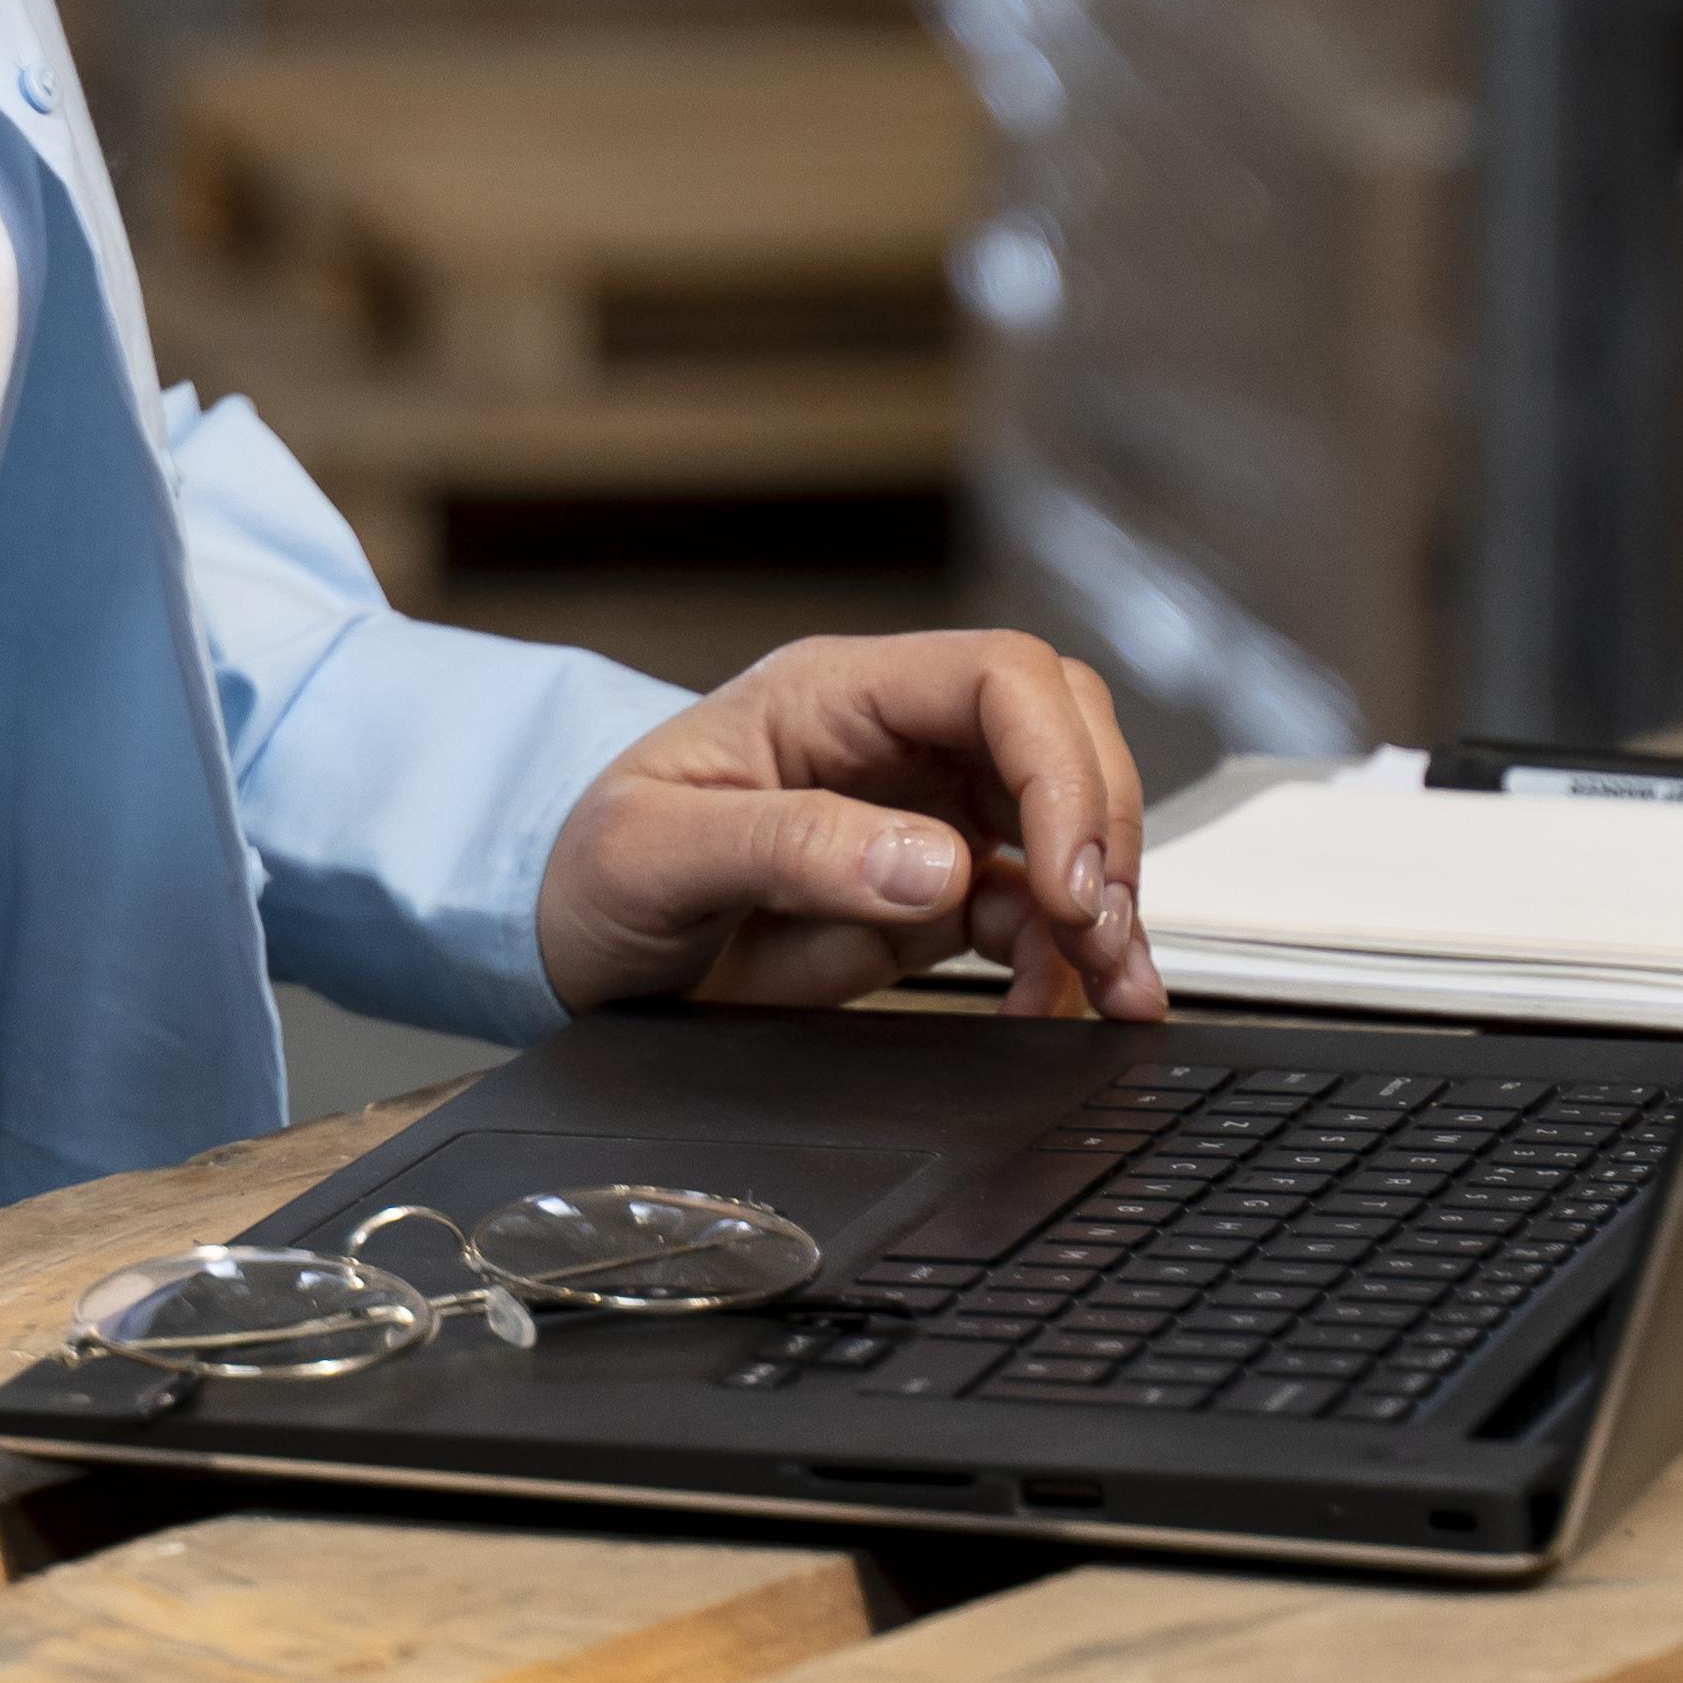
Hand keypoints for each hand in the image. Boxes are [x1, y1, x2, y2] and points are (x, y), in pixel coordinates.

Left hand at [534, 632, 1162, 1023]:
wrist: (571, 939)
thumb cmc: (592, 864)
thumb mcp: (657, 851)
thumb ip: (792, 848)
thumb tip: (937, 866)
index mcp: (834, 694)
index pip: (998, 676)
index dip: (1058, 763)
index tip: (1066, 875)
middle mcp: (897, 740)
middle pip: (1060, 731)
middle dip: (1100, 827)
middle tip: (1093, 931)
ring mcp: (923, 815)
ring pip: (1066, 822)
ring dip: (1107, 902)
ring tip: (1110, 986)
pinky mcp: (932, 894)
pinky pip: (1034, 909)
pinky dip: (1070, 957)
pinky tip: (1063, 1006)